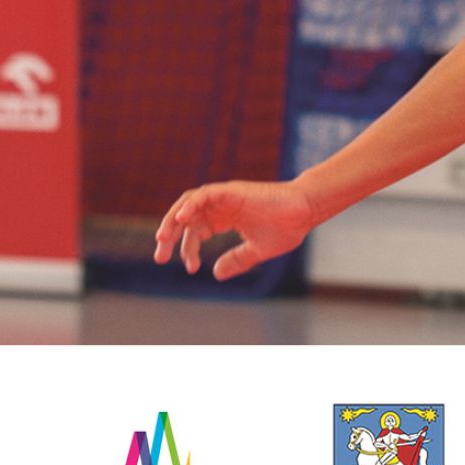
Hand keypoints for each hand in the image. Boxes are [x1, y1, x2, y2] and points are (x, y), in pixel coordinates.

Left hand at [154, 179, 312, 280]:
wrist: (304, 212)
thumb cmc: (286, 229)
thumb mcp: (256, 251)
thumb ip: (237, 260)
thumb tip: (216, 273)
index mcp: (226, 218)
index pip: (196, 231)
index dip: (188, 249)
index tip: (191, 268)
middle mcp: (222, 207)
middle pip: (187, 218)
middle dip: (170, 235)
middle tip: (160, 256)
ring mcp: (225, 197)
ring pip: (189, 204)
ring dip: (173, 219)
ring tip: (162, 238)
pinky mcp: (231, 191)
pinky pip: (204, 195)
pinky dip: (190, 205)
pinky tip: (182, 219)